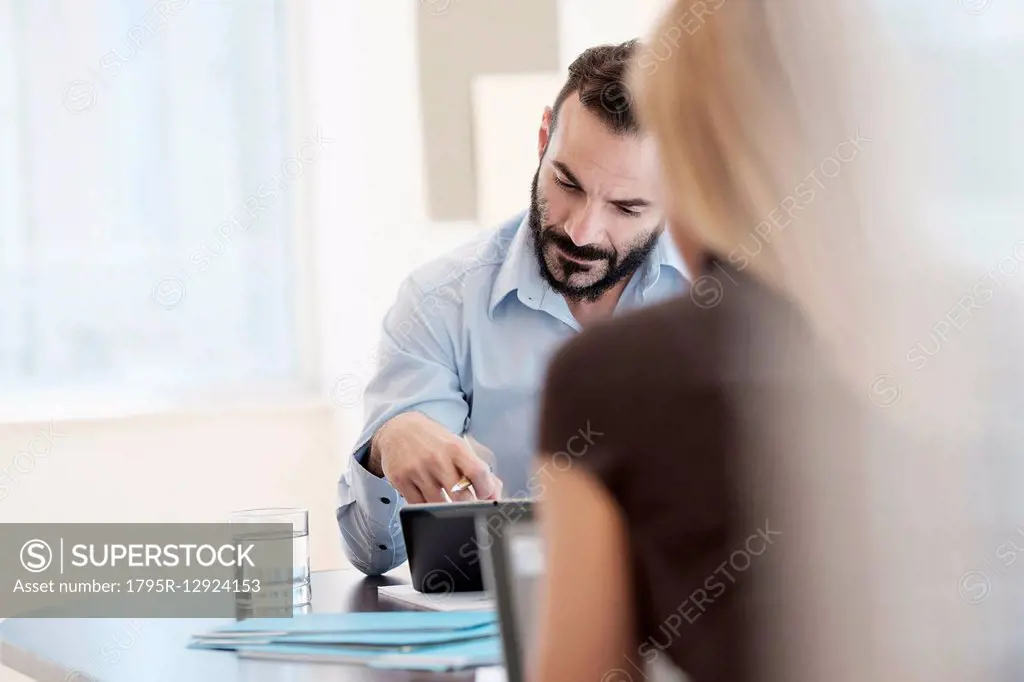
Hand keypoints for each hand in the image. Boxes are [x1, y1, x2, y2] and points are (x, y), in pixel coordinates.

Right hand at [368, 412, 501, 503]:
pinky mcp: (401, 481)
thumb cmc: (434, 441)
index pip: (478, 474)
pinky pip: (419, 506)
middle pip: (460, 496)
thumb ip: (477, 468)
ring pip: (439, 505)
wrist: (399, 429)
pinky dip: (427, 506)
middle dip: (468, 505)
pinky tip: (429, 496)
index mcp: (456, 448)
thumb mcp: (458, 446)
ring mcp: (417, 471)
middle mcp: (437, 459)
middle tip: (468, 503)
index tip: (485, 495)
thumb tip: (494, 493)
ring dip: (446, 508)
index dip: (486, 490)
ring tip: (447, 498)